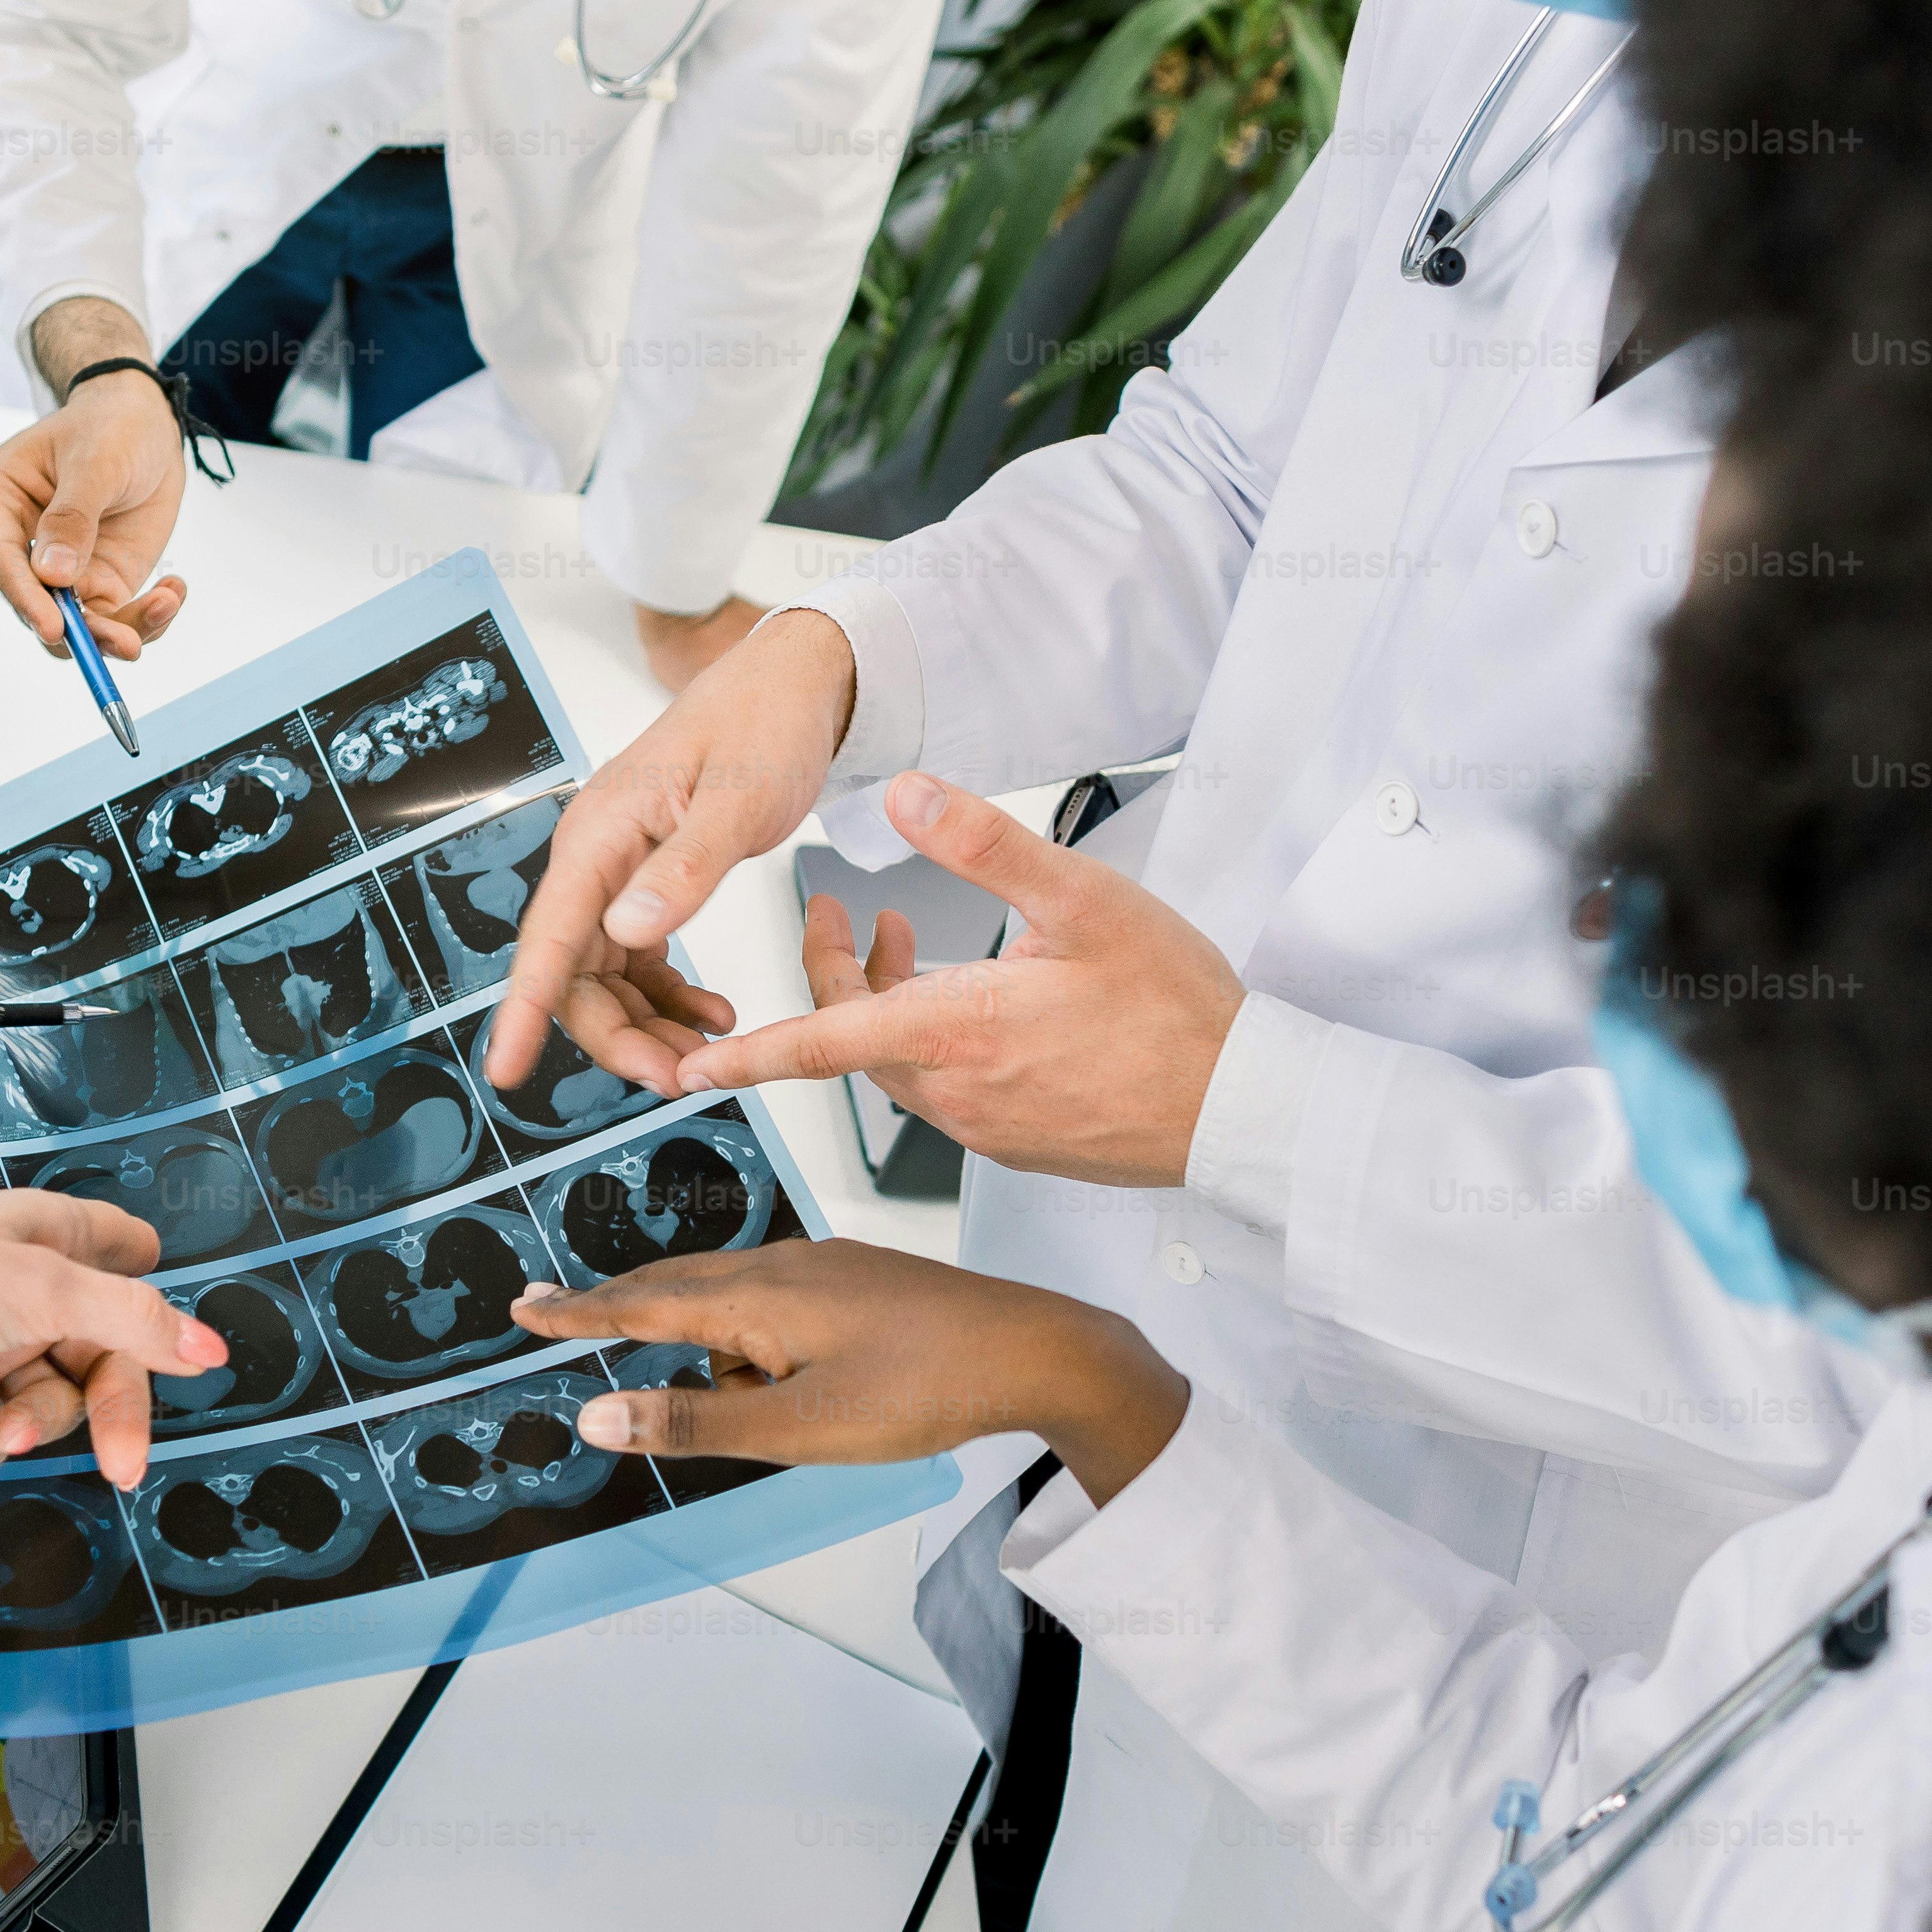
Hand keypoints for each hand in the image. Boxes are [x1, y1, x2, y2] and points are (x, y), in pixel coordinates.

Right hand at [0, 298, 192, 662]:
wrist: (147, 423)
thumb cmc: (110, 425)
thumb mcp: (96, 462)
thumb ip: (73, 517)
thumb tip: (53, 576)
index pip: (0, 558)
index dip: (25, 598)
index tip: (53, 627)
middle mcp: (18, 543)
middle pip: (36, 604)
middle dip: (82, 631)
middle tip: (125, 643)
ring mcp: (60, 569)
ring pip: (78, 624)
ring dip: (120, 632)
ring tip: (165, 605)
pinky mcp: (99, 582)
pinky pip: (115, 619)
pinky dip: (148, 617)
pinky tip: (173, 590)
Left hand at [0, 1191, 230, 1479]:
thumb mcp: (39, 1290)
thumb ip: (131, 1320)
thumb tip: (210, 1349)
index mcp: (46, 1241)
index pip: (126, 1261)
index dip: (155, 1303)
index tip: (187, 1355)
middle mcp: (19, 1294)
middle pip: (100, 1360)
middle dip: (107, 1413)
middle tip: (121, 1463)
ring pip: (46, 1407)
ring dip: (28, 1428)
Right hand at [480, 608, 848, 1095]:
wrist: (791, 684)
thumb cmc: (765, 724)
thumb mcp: (739, 799)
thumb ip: (686, 867)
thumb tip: (626, 930)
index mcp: (600, 835)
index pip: (547, 938)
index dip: (525, 1009)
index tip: (505, 1069)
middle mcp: (595, 858)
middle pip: (573, 972)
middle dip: (616, 1035)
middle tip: (677, 1078)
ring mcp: (617, 872)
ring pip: (605, 975)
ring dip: (645, 1024)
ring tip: (704, 1054)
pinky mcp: (648, 881)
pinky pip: (638, 958)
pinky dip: (668, 995)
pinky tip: (710, 1013)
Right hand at [510, 1241, 1188, 1503]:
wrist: (1033, 1351)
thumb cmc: (920, 1389)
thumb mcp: (798, 1427)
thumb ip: (695, 1423)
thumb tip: (598, 1416)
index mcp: (758, 1296)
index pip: (642, 1304)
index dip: (578, 1309)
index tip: (523, 1306)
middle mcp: (784, 1265)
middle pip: (678, 1288)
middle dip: (620, 1307)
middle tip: (555, 1311)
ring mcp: (826, 1269)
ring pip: (733, 1305)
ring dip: (712, 1349)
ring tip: (759, 1412)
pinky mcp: (858, 1282)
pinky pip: (778, 1306)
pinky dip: (755, 1341)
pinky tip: (794, 1384)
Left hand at [672, 771, 1242, 1188]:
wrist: (1241, 1106)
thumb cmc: (1175, 1010)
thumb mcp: (1083, 900)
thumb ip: (986, 844)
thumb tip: (908, 792)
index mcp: (954, 1033)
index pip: (819, 1044)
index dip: (748, 1054)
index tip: (691, 1065)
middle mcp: (955, 1091)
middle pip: (852, 1043)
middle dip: (834, 980)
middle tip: (841, 918)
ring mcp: (984, 1124)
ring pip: (897, 1064)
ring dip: (884, 1008)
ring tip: (907, 943)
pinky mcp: (1014, 1139)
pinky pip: (943, 1088)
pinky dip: (930, 1040)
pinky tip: (971, 999)